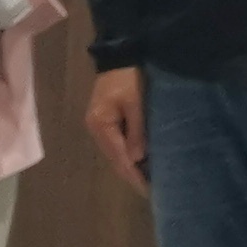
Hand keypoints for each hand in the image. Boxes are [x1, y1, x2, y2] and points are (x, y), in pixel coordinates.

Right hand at [87, 67, 148, 193]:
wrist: (119, 55)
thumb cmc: (129, 77)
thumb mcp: (136, 103)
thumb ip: (137, 130)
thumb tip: (138, 159)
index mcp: (101, 125)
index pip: (119, 157)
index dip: (134, 174)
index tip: (148, 189)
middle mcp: (96, 129)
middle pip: (115, 159)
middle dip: (132, 175)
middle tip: (151, 190)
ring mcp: (98, 126)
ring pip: (115, 154)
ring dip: (130, 167)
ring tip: (147, 181)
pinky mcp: (104, 121)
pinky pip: (116, 144)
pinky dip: (127, 155)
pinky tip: (140, 163)